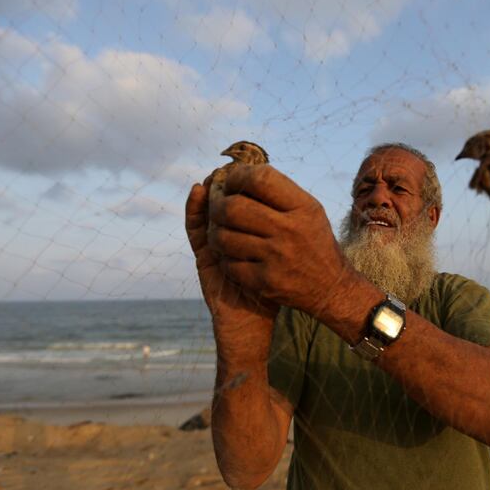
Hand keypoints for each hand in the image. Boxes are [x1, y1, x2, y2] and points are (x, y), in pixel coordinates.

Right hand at [185, 177, 277, 354]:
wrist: (258, 325)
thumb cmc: (281, 290)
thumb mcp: (289, 256)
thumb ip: (287, 232)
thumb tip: (296, 197)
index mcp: (254, 235)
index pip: (245, 199)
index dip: (244, 178)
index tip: (250, 164)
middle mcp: (232, 237)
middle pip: (224, 199)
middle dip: (226, 181)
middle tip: (231, 165)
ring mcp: (214, 246)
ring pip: (206, 209)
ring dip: (210, 189)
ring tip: (215, 173)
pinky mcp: (202, 257)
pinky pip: (194, 228)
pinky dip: (193, 208)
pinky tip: (197, 191)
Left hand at [207, 164, 352, 318]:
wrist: (331, 286)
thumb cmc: (312, 241)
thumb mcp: (308, 210)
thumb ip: (278, 191)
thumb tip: (235, 173)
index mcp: (303, 207)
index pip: (259, 179)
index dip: (236, 177)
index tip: (230, 182)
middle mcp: (290, 230)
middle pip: (233, 207)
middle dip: (216, 205)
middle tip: (216, 207)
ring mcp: (277, 257)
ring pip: (224, 237)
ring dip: (216, 233)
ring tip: (221, 231)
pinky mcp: (266, 281)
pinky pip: (229, 264)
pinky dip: (225, 259)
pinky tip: (233, 256)